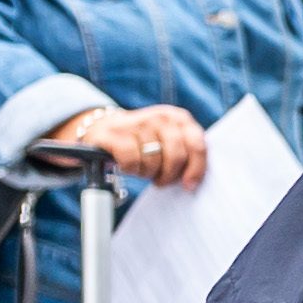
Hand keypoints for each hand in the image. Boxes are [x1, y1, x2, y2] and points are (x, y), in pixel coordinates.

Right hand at [66, 103, 210, 186]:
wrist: (105, 127)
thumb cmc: (143, 142)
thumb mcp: (168, 141)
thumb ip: (185, 153)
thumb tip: (192, 182)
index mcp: (179, 118)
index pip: (197, 146)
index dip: (196, 169)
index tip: (188, 185)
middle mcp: (160, 117)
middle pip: (176, 157)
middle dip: (168, 175)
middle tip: (159, 180)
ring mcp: (138, 123)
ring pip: (153, 161)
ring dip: (147, 172)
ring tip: (141, 169)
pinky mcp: (116, 134)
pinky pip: (132, 161)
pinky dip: (131, 169)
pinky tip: (128, 166)